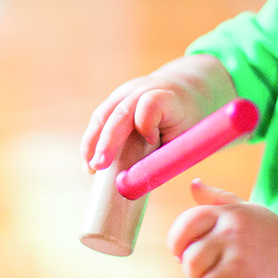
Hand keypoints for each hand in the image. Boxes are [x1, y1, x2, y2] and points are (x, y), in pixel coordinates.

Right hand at [82, 59, 227, 172]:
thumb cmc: (185, 122)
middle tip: (98, 166)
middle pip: (120, 113)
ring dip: (92, 143)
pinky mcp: (113, 100)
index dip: (146, 124)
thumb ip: (166, 157)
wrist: (183, 92)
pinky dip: (92, 141)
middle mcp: (142, 90)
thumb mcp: (187, 137)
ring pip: (102, 116)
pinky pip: (98, 120)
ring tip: (90, 168)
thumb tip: (136, 187)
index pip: (150, 104)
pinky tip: (90, 161)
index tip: (153, 141)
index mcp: (167, 98)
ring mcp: (125, 93)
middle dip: (107, 141)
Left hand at [166, 180, 277, 277]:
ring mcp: (239, 264)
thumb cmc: (272, 234)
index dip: (176, 242)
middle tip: (217, 271)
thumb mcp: (247, 211)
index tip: (181, 253)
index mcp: (227, 215)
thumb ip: (217, 199)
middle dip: (197, 272)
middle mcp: (230, 236)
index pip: (184, 226)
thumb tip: (193, 185)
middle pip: (189, 262)